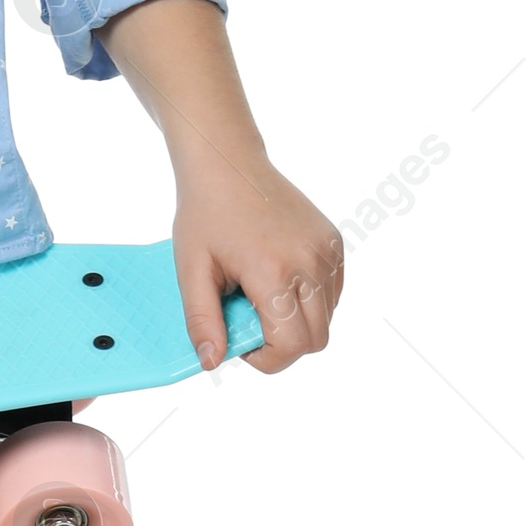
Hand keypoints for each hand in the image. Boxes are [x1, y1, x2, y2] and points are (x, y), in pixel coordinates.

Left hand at [172, 158, 342, 377]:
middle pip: (316, 340)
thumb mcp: (191, 270)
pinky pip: (332, 292)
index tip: (242, 341)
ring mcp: (327, 251)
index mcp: (273, 271)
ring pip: (327, 318)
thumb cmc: (205, 214)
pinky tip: (279, 278)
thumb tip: (211, 362)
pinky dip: (310, 300)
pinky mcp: (334, 242)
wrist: (229, 164)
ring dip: (297, 321)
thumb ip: (202, 320)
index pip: (292, 346)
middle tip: (250, 319)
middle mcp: (309, 262)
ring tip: (262, 293)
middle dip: (283, 345)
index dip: (267, 359)